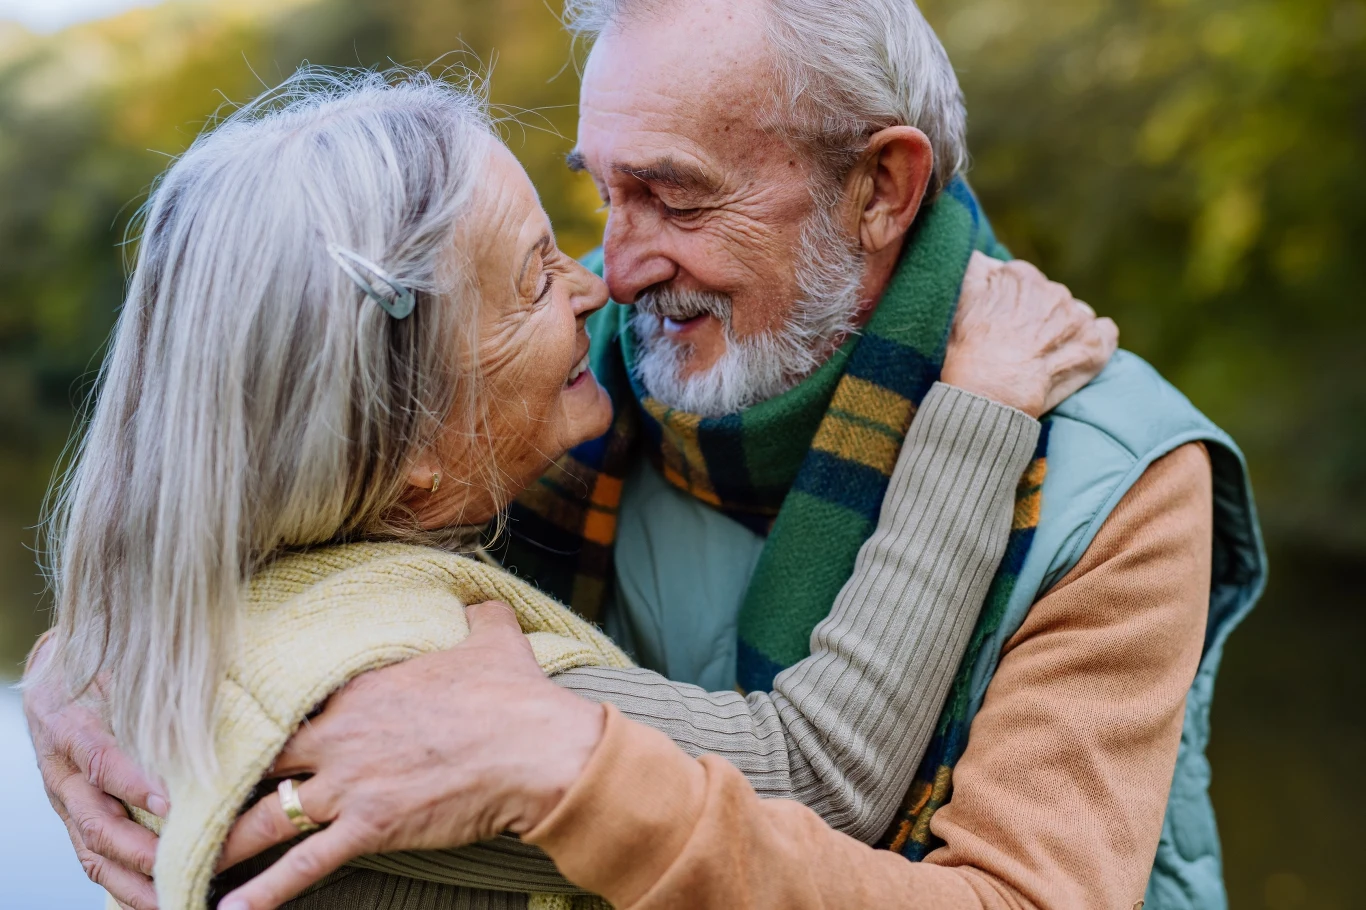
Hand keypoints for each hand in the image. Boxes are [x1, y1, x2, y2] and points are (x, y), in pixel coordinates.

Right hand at [21, 633, 168, 909]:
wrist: (55, 671)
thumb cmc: (101, 662)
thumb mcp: (119, 661)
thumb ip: (152, 682)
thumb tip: (206, 694)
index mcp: (69, 726)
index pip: (100, 760)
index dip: (133, 784)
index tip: (171, 803)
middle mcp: (62, 772)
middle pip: (96, 822)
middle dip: (139, 851)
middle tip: (180, 868)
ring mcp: (66, 802)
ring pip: (93, 852)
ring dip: (132, 882)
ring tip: (172, 902)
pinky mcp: (75, 819)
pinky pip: (94, 859)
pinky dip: (123, 886)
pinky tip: (158, 901)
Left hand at [214, 601, 605, 909]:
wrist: (537, 750)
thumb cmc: (514, 694)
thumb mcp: (491, 637)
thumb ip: (473, 617)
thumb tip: (479, 603)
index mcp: (358, 689)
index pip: (284, 705)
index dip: (252, 723)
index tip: (223, 736)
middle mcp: (339, 736)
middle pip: (256, 762)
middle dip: (214, 784)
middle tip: (177, 801)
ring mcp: (350, 785)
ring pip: (264, 818)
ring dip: (222, 843)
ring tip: (182, 862)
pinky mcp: (370, 828)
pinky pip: (303, 865)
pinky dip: (264, 893)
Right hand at [941, 252, 1118, 417]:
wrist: (988, 395)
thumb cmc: (968, 350)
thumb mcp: (959, 299)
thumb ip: (972, 267)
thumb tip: (983, 257)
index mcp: (1021, 277)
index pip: (1020, 281)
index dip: (1008, 303)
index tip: (999, 322)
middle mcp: (1053, 291)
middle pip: (1048, 298)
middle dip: (1035, 316)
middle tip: (1016, 344)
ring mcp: (1077, 318)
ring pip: (1074, 314)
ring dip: (1062, 329)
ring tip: (1040, 354)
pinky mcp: (1095, 345)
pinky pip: (1105, 332)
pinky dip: (1092, 341)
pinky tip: (1072, 355)